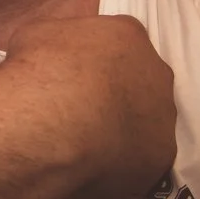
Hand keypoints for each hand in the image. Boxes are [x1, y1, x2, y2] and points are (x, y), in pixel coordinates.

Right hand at [4, 14, 175, 198]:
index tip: (75, 70)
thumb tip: (56, 57)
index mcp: (128, 36)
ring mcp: (163, 118)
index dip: (96, 58)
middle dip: (117, 91)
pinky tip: (90, 163)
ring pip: (144, 122)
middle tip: (82, 104)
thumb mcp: (36, 35)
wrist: (48, 125)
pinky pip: (139, 158)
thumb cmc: (39, 71)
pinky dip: (119, 160)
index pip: (120, 40)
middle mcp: (156, 74)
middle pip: (141, 80)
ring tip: (83, 139)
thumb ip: (59, 43)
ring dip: (121, 127)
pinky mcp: (158, 159)